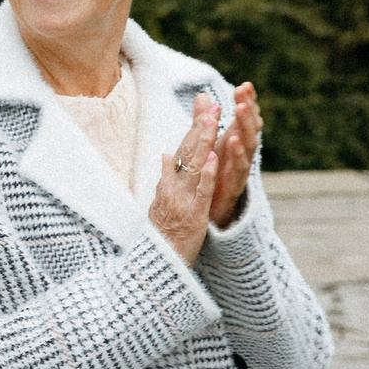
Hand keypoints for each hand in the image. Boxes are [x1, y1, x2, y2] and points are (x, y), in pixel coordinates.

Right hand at [148, 92, 222, 266]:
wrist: (154, 264)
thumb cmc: (160, 234)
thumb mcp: (158, 201)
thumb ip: (164, 176)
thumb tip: (163, 154)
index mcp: (168, 183)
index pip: (182, 149)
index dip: (194, 128)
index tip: (205, 107)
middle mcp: (172, 186)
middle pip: (188, 151)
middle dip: (200, 126)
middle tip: (211, 103)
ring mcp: (182, 199)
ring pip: (194, 165)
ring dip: (204, 141)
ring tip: (213, 119)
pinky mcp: (193, 214)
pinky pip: (201, 190)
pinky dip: (207, 173)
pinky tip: (214, 156)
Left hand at [206, 82, 261, 228]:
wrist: (210, 210)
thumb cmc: (212, 172)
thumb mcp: (207, 143)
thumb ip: (206, 119)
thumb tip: (203, 95)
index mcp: (235, 141)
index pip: (243, 118)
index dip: (246, 102)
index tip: (244, 84)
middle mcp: (242, 152)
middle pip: (249, 127)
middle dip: (247, 108)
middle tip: (243, 91)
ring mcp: (240, 167)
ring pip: (248, 144)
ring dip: (244, 126)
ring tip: (240, 109)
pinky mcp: (235, 183)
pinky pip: (239, 167)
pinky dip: (237, 153)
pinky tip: (232, 140)